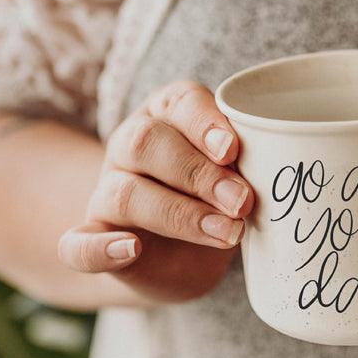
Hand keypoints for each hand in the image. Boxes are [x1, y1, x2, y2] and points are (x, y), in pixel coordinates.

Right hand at [57, 80, 255, 302]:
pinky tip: (130, 250)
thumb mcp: (238, 173)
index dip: (204, 122)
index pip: (179, 102)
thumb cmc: (219, 197)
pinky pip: (77, 244)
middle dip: (198, 173)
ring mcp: (107, 192)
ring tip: (227, 233)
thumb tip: (280, 171)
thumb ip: (247, 164)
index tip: (233, 149)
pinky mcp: (96, 239)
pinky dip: (99, 248)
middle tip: (242, 201)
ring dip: (178, 214)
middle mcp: (131, 146)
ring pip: (123, 193)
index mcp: (169, 115)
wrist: (182, 255)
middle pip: (146, 143)